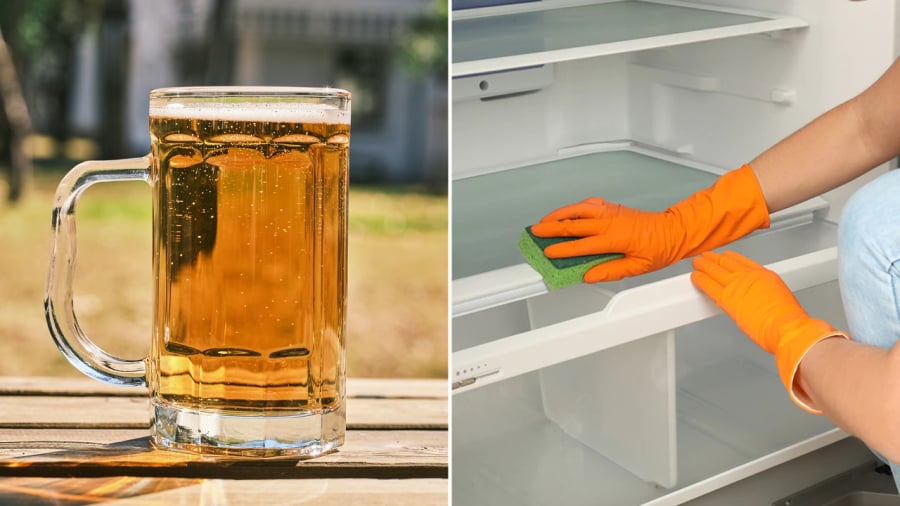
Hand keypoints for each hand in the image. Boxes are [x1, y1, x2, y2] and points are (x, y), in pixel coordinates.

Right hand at [530, 165, 770, 281]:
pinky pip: (589, 204)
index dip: (562, 249)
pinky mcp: (613, 208)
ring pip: (579, 210)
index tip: (547, 253)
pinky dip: (575, 207)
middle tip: (535, 232)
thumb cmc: (660, 249)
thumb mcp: (638, 268)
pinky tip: (567, 212)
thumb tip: (588, 275)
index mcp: (616, 238)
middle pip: (575, 223)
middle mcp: (611, 222)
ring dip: (559, 214)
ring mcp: (611, 212)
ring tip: (544, 221)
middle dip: (552, 228)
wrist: (675, 230)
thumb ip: (611, 271)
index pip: (582, 245)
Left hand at [691, 250, 847, 412]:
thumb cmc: (788, 320)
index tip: (725, 256)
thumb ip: (766, 294)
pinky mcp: (727, 297)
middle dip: (714, 259)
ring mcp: (737, 285)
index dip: (731, 257)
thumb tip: (759, 301)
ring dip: (704, 265)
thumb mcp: (780, 297)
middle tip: (706, 257)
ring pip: (715, 270)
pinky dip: (700, 279)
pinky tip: (694, 277)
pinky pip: (708, 284)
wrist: (787, 327)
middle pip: (726, 262)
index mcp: (764, 275)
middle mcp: (750, 276)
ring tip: (697, 263)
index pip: (743, 261)